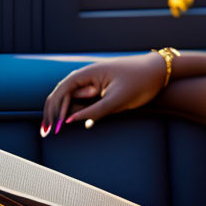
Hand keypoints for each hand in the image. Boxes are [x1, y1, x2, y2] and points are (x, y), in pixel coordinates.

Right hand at [41, 52, 167, 135]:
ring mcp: (94, 81)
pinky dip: (72, 110)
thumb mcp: (118, 100)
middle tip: (46, 133)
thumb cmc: (140, 82)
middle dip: (52, 112)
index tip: (56, 128)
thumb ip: (94, 111)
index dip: (55, 109)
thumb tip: (70, 122)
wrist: (159, 72)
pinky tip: (67, 122)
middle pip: (62, 93)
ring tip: (52, 129)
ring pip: (70, 97)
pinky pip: (82, 99)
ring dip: (60, 111)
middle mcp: (88, 75)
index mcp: (90, 73)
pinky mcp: (100, 88)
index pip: (63, 90)